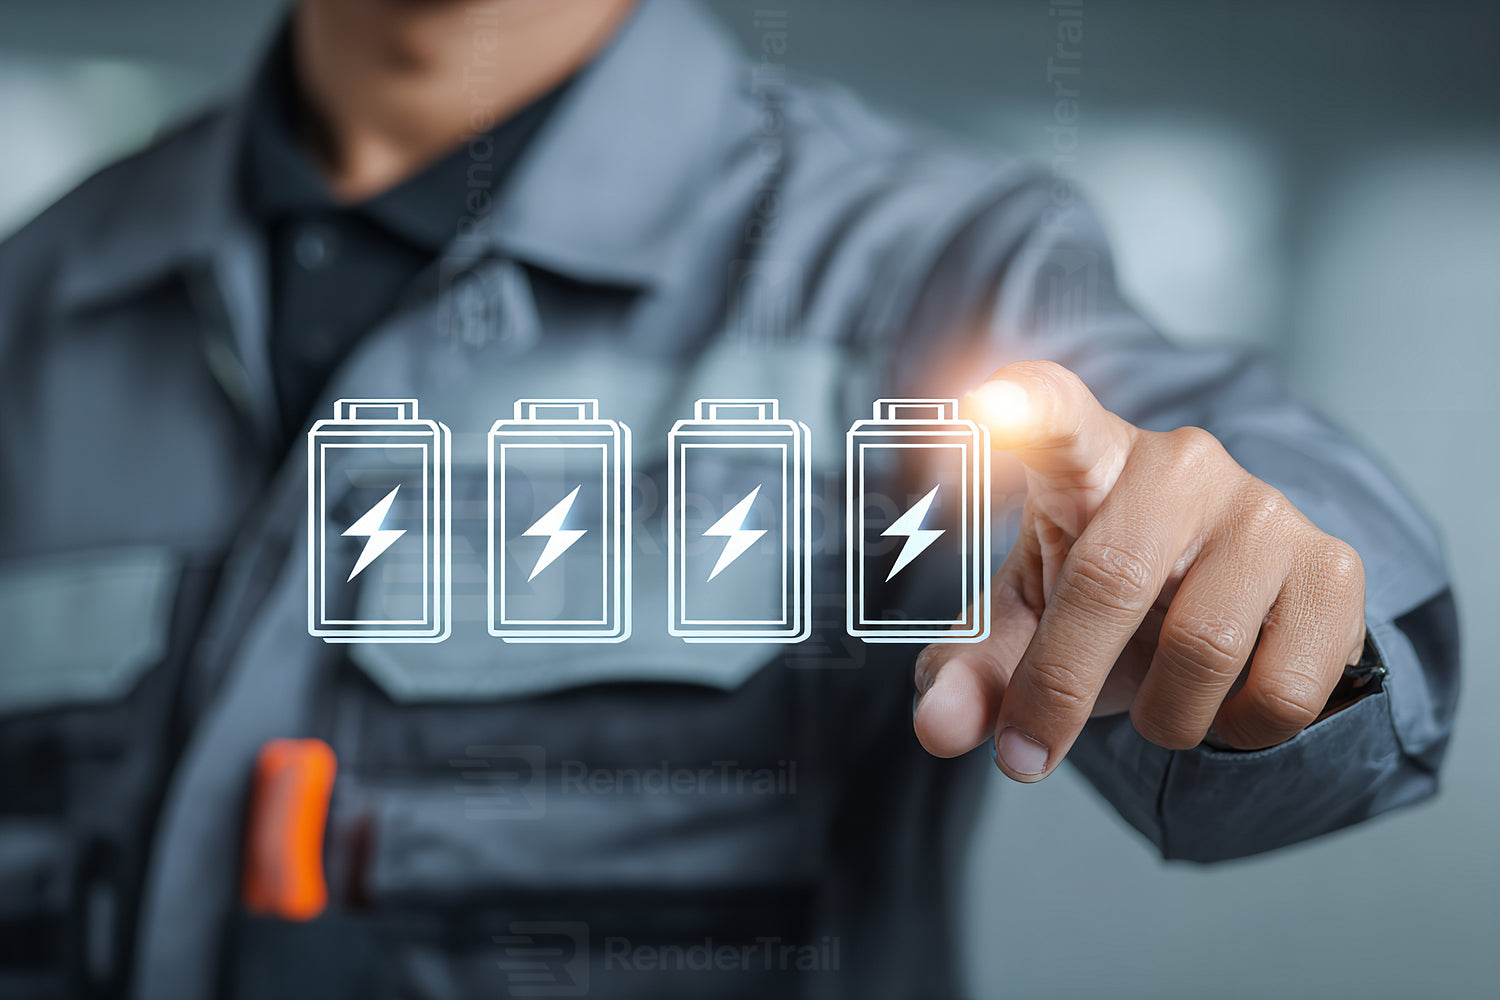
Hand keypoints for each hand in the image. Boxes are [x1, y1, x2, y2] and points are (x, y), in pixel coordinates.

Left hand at [913, 361, 1366, 780]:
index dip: (1020, 406)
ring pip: (1202, 649)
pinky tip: (1228, 702)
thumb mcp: (1028, 627)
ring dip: (1162, 718)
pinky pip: (1280, 689)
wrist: (1230, 612)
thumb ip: (973, 672)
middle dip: (1059, 685)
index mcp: (1085, 460)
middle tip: (1026, 754)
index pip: (1053, 412)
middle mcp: (1178, 465)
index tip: (980, 403)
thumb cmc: (1106, 601)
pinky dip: (1239, 731)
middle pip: (1109, 578)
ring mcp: (1263, 510)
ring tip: (1158, 705)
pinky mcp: (1332, 567)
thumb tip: (938, 726)